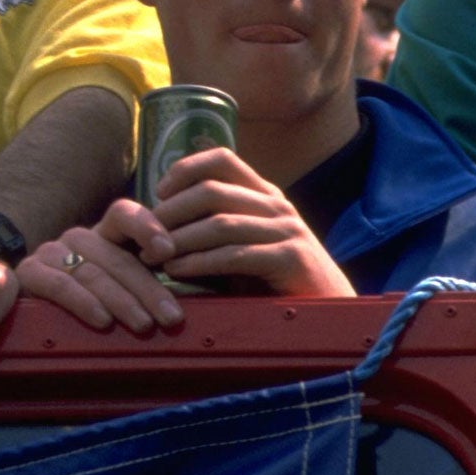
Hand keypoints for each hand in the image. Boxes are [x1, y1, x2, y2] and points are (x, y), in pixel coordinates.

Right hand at [18, 200, 184, 333]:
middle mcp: (78, 238)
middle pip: (116, 256)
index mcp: (104, 235)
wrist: (25, 305)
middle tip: (171, 317)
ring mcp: (51, 253)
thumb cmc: (89, 304)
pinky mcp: (30, 273)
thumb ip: (145, 287)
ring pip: (92, 272)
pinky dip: (84, 303)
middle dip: (148, 288)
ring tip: (144, 325)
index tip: (168, 251)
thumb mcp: (120, 291)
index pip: (124, 214)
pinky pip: (60, 286)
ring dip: (122, 300)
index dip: (146, 226)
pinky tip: (103, 322)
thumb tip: (179, 309)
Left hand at [151, 147, 355, 297]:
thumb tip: (162, 218)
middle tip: (145, 234)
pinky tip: (178, 272)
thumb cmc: (278, 281)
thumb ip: (220, 226)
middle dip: (171, 212)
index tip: (159, 191)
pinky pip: (235, 255)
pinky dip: (200, 263)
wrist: (330, 316)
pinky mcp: (292, 260)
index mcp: (265, 194)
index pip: (222, 159)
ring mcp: (287, 230)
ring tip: (153, 256)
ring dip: (180, 240)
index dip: (185, 168)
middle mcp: (277, 205)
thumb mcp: (250, 242)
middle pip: (212, 191)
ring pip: (220, 223)